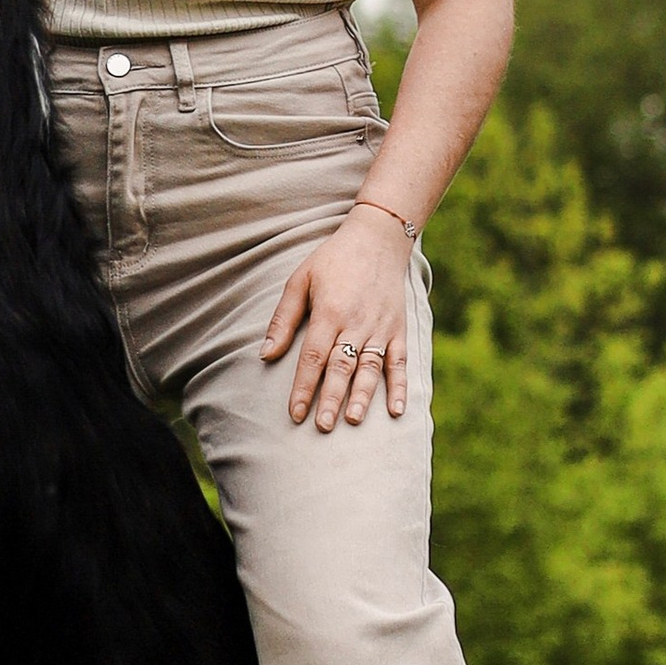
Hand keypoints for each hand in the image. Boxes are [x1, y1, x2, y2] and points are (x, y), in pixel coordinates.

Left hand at [260, 206, 413, 431]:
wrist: (378, 238)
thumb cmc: (332, 260)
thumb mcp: (300, 280)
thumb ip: (284, 319)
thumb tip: (265, 355)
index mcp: (329, 312)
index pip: (313, 357)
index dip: (303, 387)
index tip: (295, 413)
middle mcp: (356, 323)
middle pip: (342, 367)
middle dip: (331, 398)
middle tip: (321, 426)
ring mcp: (380, 327)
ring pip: (371, 368)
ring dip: (363, 396)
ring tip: (354, 420)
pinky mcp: (398, 329)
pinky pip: (400, 362)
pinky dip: (400, 386)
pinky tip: (396, 410)